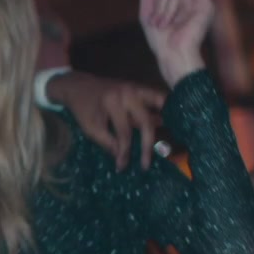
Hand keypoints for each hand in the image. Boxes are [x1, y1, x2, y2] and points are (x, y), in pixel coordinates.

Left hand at [47, 71, 166, 170]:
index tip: (122, 167)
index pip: (124, 132)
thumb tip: (123, 159)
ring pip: (160, 101)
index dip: (124, 152)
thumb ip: (107, 142)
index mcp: (113, 101)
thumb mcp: (90, 128)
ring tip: (174, 136)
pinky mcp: (141, 88)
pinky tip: (169, 122)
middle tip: (146, 164)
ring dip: (168, 117)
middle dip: (147, 144)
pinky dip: (165, 109)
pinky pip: (157, 98)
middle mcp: (128, 92)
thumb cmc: (83, 108)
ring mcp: (137, 88)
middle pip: (146, 120)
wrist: (79, 86)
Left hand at [139, 0, 213, 87]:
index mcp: (179, 7)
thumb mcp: (147, 11)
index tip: (151, 15)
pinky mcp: (205, 6)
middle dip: (159, 4)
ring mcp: (198, 4)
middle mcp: (190, 4)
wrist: (172, 55)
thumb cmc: (159, 39)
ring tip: (164, 24)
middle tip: (159, 24)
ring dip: (165, 5)